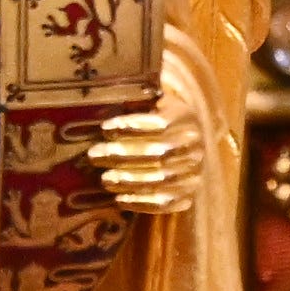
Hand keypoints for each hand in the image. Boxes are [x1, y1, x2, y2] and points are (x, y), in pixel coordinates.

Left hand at [87, 98, 204, 214]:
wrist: (184, 146)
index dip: (132, 126)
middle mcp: (195, 146)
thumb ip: (139, 96)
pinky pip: (165, 202)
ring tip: (104, 178)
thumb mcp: (154, 102)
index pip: (161, 124)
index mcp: (186, 118)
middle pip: (158, 152)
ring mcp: (194, 172)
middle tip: (94, 155)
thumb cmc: (159, 119)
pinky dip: (140, 202)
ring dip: (128, 180)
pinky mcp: (188, 195)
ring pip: (160, 179)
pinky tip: (119, 198)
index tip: (105, 128)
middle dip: (122, 154)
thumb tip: (110, 88)